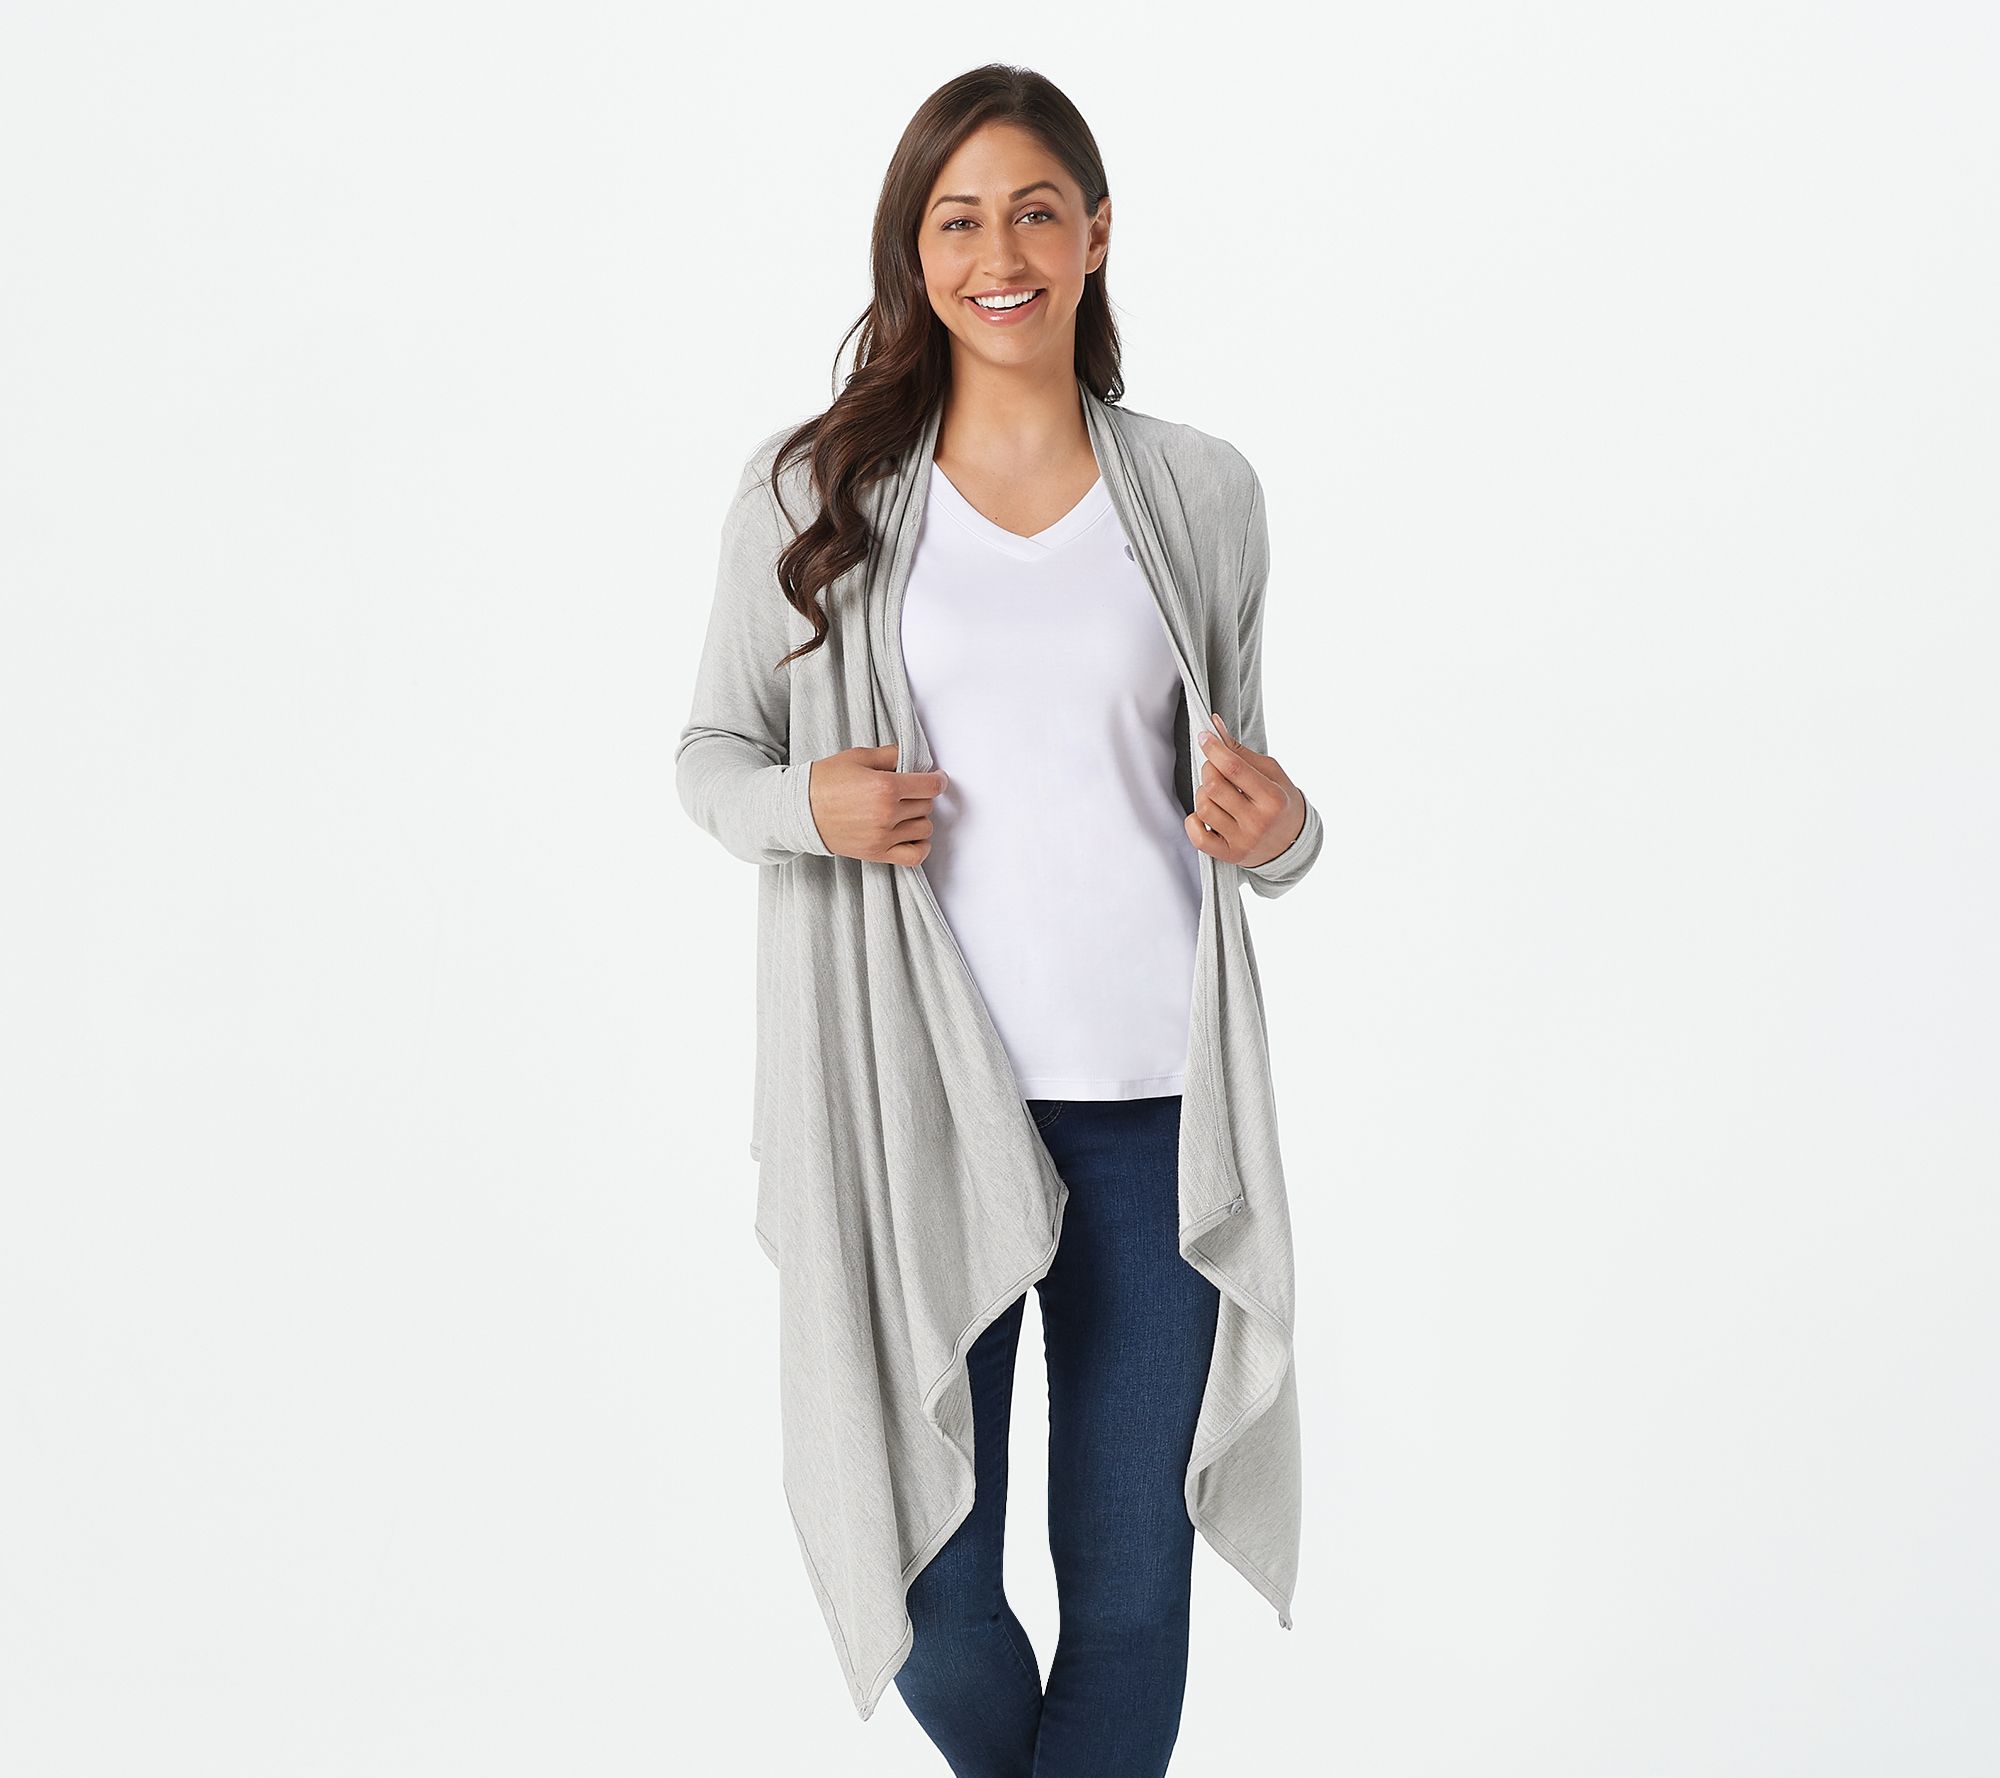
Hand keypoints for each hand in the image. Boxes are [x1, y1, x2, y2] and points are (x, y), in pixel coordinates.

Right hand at [806, 743, 948, 864]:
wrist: (799, 810)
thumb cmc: (825, 781)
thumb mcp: (858, 757)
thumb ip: (891, 755)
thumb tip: (913, 759)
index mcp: (885, 787)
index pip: (930, 786)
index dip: (937, 780)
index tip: (936, 779)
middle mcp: (887, 814)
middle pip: (927, 805)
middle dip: (921, 796)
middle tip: (908, 791)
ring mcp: (883, 837)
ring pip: (924, 828)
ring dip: (919, 818)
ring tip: (904, 811)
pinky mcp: (877, 853)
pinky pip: (915, 856)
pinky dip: (921, 846)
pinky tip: (912, 835)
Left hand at [1185, 712, 1306, 868]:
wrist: (1292, 842)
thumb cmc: (1280, 802)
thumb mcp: (1270, 773)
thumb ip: (1241, 752)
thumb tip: (1214, 725)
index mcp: (1272, 798)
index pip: (1233, 768)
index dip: (1214, 748)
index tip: (1204, 736)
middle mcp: (1257, 822)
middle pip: (1213, 786)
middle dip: (1208, 769)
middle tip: (1215, 767)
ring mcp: (1243, 841)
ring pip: (1203, 808)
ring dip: (1202, 794)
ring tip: (1214, 793)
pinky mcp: (1229, 855)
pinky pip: (1197, 836)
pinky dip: (1194, 821)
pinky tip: (1204, 814)